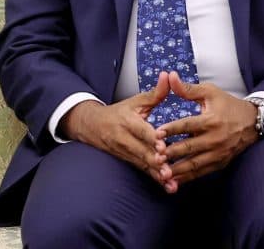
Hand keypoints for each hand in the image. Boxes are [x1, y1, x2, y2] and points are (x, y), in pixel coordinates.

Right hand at [59, 72, 173, 188]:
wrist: (92, 126)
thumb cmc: (118, 112)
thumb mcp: (135, 101)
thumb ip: (155, 93)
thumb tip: (168, 76)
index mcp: (127, 121)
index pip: (140, 130)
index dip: (151, 138)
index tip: (162, 145)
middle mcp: (124, 138)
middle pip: (141, 151)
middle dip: (155, 161)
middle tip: (168, 169)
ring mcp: (125, 152)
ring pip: (142, 164)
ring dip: (156, 174)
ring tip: (171, 182)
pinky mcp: (128, 161)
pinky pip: (142, 171)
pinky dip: (155, 179)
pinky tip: (168, 187)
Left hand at [157, 72, 258, 190]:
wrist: (253, 122)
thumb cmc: (227, 104)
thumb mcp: (209, 92)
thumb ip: (188, 88)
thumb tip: (170, 76)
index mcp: (211, 120)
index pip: (188, 125)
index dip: (172, 129)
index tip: (156, 134)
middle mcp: (215, 139)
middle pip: (190, 147)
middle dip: (171, 153)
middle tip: (154, 156)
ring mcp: (219, 153)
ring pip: (195, 164)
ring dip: (178, 169)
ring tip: (161, 173)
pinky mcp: (220, 163)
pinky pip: (202, 172)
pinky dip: (188, 178)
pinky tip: (174, 181)